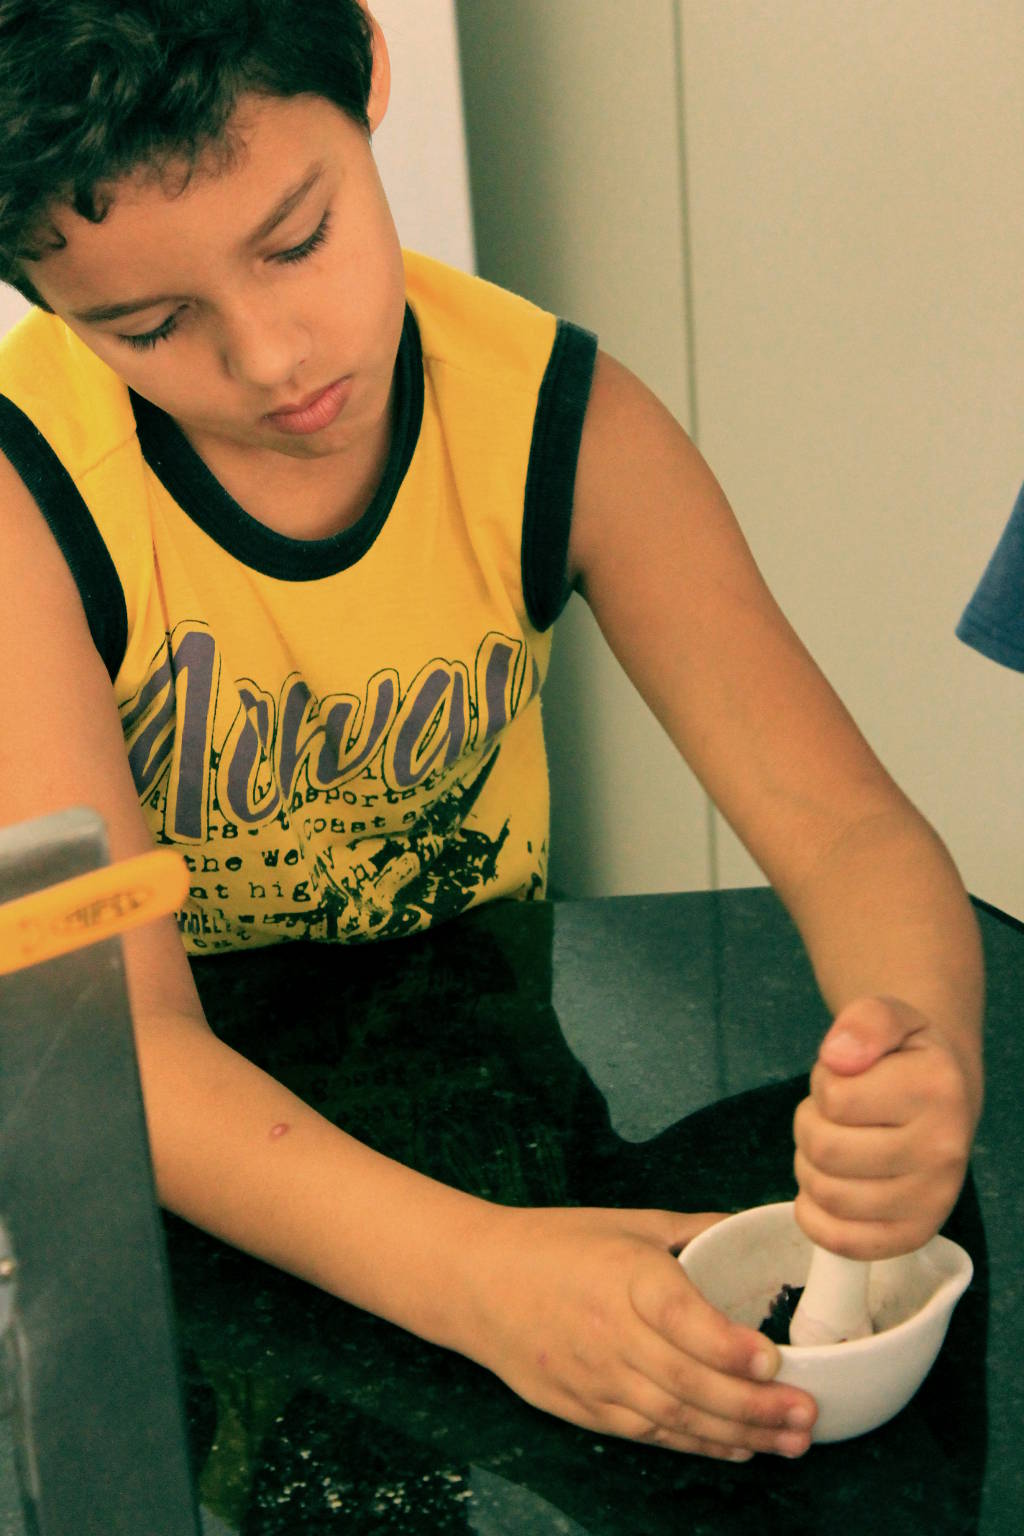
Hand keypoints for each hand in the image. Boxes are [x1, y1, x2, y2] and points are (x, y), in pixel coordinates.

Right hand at [462, 1206, 817, 1459]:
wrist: (476, 1282)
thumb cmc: (555, 1243)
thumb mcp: (626, 1222)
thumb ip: (691, 1230)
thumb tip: (751, 1227)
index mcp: (623, 1275)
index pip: (680, 1317)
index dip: (727, 1344)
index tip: (773, 1358)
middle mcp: (610, 1332)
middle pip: (688, 1381)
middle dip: (755, 1405)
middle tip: (807, 1414)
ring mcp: (596, 1378)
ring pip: (676, 1418)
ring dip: (739, 1434)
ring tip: (791, 1441)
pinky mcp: (585, 1409)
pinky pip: (651, 1434)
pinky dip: (698, 1444)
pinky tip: (739, 1447)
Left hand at [794, 996, 978, 1258]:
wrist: (942, 1096)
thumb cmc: (903, 1056)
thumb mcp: (887, 1015)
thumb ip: (864, 1021)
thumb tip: (838, 1057)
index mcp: (937, 1088)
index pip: (835, 1097)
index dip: (823, 1083)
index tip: (844, 1078)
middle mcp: (944, 1149)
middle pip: (824, 1148)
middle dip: (809, 1124)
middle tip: (830, 1115)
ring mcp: (933, 1200)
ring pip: (826, 1193)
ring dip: (810, 1165)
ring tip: (834, 1144)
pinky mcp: (914, 1236)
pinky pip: (842, 1241)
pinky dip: (815, 1215)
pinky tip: (827, 1186)